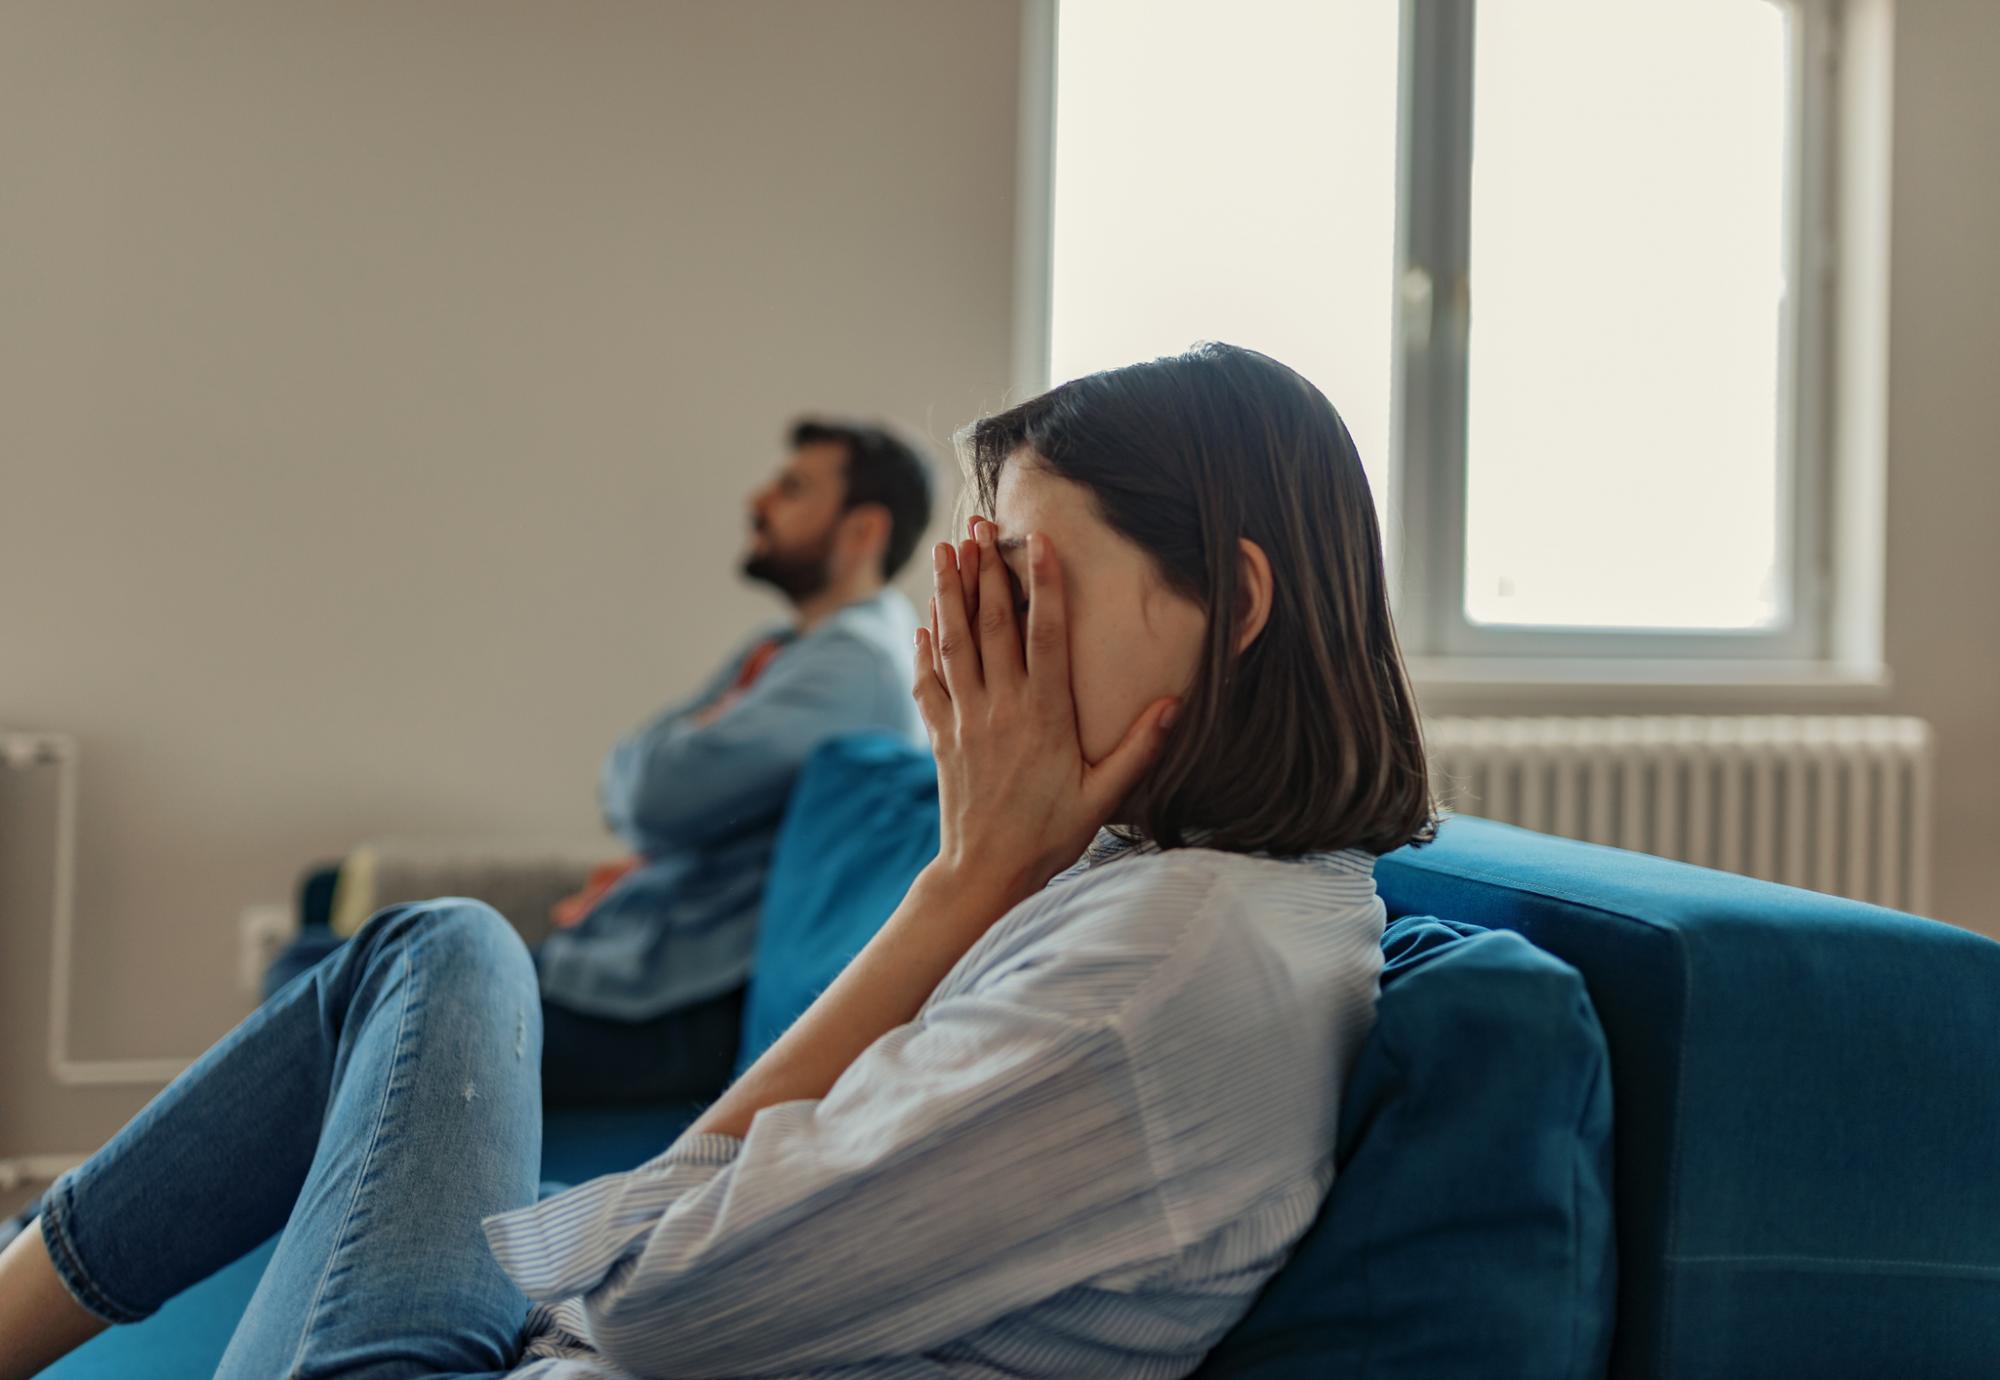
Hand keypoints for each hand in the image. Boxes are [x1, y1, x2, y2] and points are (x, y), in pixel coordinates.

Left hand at [912, 518, 1179, 911]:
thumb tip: (1174, 703)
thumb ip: (1139, 747)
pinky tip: (924, 623)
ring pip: (954, 643)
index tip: (1037, 541)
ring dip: (949, 593)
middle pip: (992, 625)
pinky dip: (924, 649)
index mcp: (1046, 715)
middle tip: (978, 526)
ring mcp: (966, 719)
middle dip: (985, 570)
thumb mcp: (1103, 796)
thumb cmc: (1051, 835)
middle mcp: (1002, 708)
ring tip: (944, 550)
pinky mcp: (942, 737)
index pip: (1045, 635)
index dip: (1043, 584)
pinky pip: (928, 682)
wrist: (986, 874)